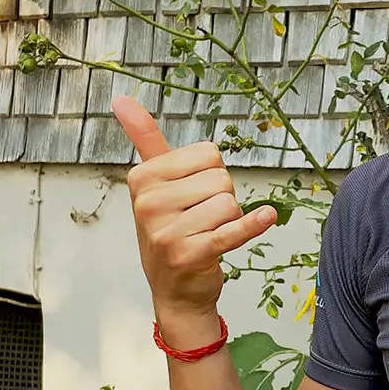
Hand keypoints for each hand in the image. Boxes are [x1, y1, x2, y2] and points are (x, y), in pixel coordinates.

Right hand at [113, 95, 276, 344]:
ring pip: (230, 203)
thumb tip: (122, 98)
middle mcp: (148, 203)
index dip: (211, 174)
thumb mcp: (154, 184)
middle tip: (201, 220)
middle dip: (222, 198)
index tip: (191, 196)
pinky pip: (233, 230)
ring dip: (229, 220)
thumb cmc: (169, 230)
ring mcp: (166, 231)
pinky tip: (266, 217)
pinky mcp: (190, 254)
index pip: (208, 154)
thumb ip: (145, 140)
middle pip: (221, 178)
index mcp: (142, 178)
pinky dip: (254, 224)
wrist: (175, 291)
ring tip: (207, 234)